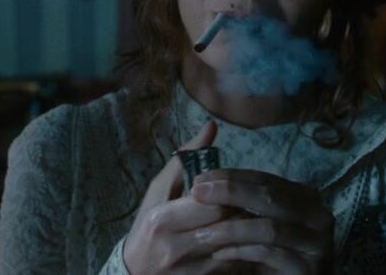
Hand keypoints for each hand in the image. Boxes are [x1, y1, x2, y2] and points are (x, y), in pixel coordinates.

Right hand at [123, 120, 237, 273]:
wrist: (134, 272)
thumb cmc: (149, 224)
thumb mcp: (160, 190)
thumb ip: (186, 158)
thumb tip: (211, 126)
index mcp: (162, 218)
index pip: (210, 201)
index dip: (227, 191)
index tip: (234, 186)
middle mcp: (174, 245)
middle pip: (225, 222)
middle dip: (241, 209)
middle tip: (250, 200)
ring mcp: (188, 269)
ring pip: (232, 245)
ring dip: (246, 229)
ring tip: (251, 218)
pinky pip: (231, 263)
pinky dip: (242, 250)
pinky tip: (245, 240)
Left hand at [189, 169, 334, 273]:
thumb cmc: (273, 257)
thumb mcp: (259, 225)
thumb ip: (244, 205)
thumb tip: (205, 183)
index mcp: (305, 197)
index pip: (265, 179)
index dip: (231, 176)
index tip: (200, 179)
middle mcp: (317, 215)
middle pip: (269, 196)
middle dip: (229, 192)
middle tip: (197, 194)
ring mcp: (316, 242)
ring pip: (268, 228)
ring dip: (230, 228)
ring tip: (202, 232)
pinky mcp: (308, 268)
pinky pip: (268, 254)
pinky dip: (240, 252)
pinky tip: (219, 254)